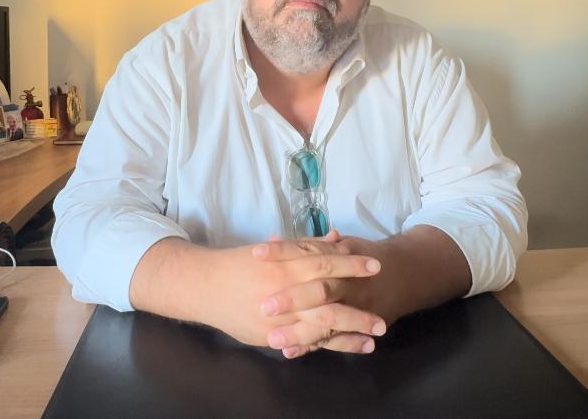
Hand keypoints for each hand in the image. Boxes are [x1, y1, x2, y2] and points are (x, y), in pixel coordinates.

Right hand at [194, 236, 383, 351]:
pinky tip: (344, 348)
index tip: (376, 267)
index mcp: (284, 266)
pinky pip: (302, 342)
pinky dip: (324, 346)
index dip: (351, 265)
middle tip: (383, 320)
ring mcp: (277, 317)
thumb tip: (337, 239)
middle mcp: (283, 292)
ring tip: (373, 340)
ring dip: (348, 336)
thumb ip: (305, 247)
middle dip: (357, 312)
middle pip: (328, 302)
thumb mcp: (274, 251)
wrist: (205, 285)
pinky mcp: (269, 335)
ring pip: (318, 328)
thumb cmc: (242, 264)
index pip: (325, 263)